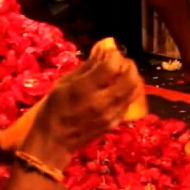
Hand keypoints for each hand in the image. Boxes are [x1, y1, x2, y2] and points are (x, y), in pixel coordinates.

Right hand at [29, 39, 143, 163]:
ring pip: (134, 91)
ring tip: (121, 75)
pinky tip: (116, 90)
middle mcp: (101, 102)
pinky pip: (128, 103)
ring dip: (132, 78)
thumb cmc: (54, 108)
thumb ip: (87, 66)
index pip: (112, 65)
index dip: (115, 55)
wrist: (54, 141)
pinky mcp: (114, 123)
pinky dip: (127, 92)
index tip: (110, 52)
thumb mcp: (64, 82)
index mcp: (85, 89)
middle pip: (130, 78)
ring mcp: (110, 115)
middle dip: (128, 65)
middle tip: (120, 62)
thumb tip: (105, 48)